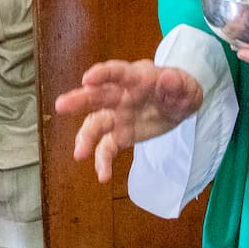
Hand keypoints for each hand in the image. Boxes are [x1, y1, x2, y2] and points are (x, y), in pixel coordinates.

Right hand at [58, 60, 204, 182]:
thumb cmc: (180, 90)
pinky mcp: (120, 135)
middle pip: (96, 95)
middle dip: (79, 100)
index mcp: (135, 77)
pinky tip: (103, 175)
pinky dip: (102, 160)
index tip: (87, 79)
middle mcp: (120, 95)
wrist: (179, 105)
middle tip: (60, 106)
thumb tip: (168, 79)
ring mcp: (117, 115)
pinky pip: (107, 147)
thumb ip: (178, 84)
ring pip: (95, 123)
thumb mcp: (188, 87)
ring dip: (85, 137)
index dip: (102, 74)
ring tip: (79, 154)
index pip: (116, 72)